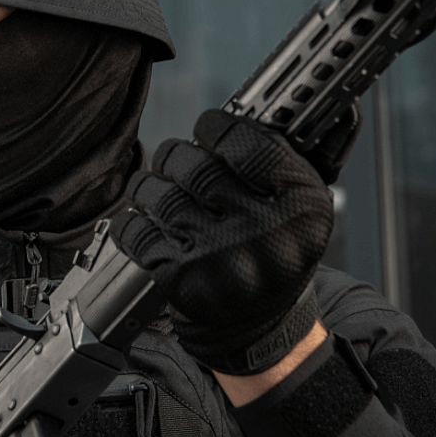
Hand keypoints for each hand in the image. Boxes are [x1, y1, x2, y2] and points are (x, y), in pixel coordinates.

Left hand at [113, 107, 350, 376]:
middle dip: (177, 155)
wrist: (262, 331)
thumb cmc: (277, 255)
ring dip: (149, 185)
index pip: (249, 144)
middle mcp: (266, 235)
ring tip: (154, 187)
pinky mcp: (184, 282)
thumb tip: (304, 106)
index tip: (208, 126)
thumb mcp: (304, 209)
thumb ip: (297, 155)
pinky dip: (131, 222)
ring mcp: (222, 260)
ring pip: (163, 195)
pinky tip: (140, 220)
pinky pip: (138, 233)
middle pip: (199, 167)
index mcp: (303, 207)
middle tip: (175, 158)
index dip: (219, 127)